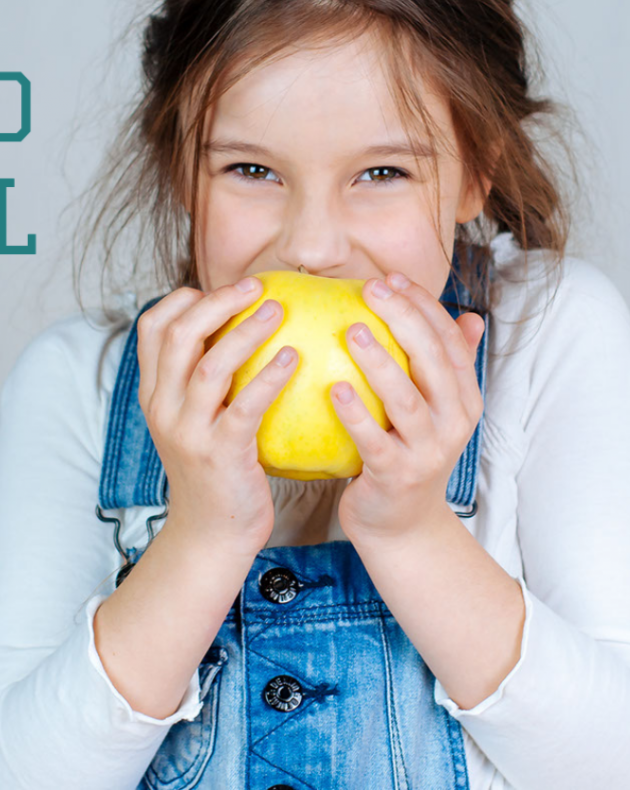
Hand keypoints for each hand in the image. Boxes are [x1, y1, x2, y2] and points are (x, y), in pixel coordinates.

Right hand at [136, 278, 299, 555]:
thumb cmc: (214, 469)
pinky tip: (293, 358)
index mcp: (154, 393)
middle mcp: (162, 407)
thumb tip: (242, 328)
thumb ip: (203, 380)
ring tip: (278, 310)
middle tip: (257, 286)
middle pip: (178, 335)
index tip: (220, 289)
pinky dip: (269, 376)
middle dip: (218, 302)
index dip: (182, 299)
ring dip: (245, 332)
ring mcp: (187, 431)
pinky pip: (245, 406)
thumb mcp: (193, 420)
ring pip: (209, 366)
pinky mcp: (219, 454)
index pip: (151, 327)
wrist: (210, 534)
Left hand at [334, 271, 486, 542]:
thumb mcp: (434, 411)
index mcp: (463, 399)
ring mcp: (428, 451)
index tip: (391, 277)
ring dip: (380, 362)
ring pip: (407, 399)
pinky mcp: (397, 475)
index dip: (424, 305)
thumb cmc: (407, 454)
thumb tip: (470, 316)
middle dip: (405, 319)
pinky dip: (356, 414)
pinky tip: (333, 389)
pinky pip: (374, 440)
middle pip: (434, 361)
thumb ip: (447, 367)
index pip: (450, 341)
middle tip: (371, 289)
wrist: (402, 526)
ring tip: (353, 331)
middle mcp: (454, 422)